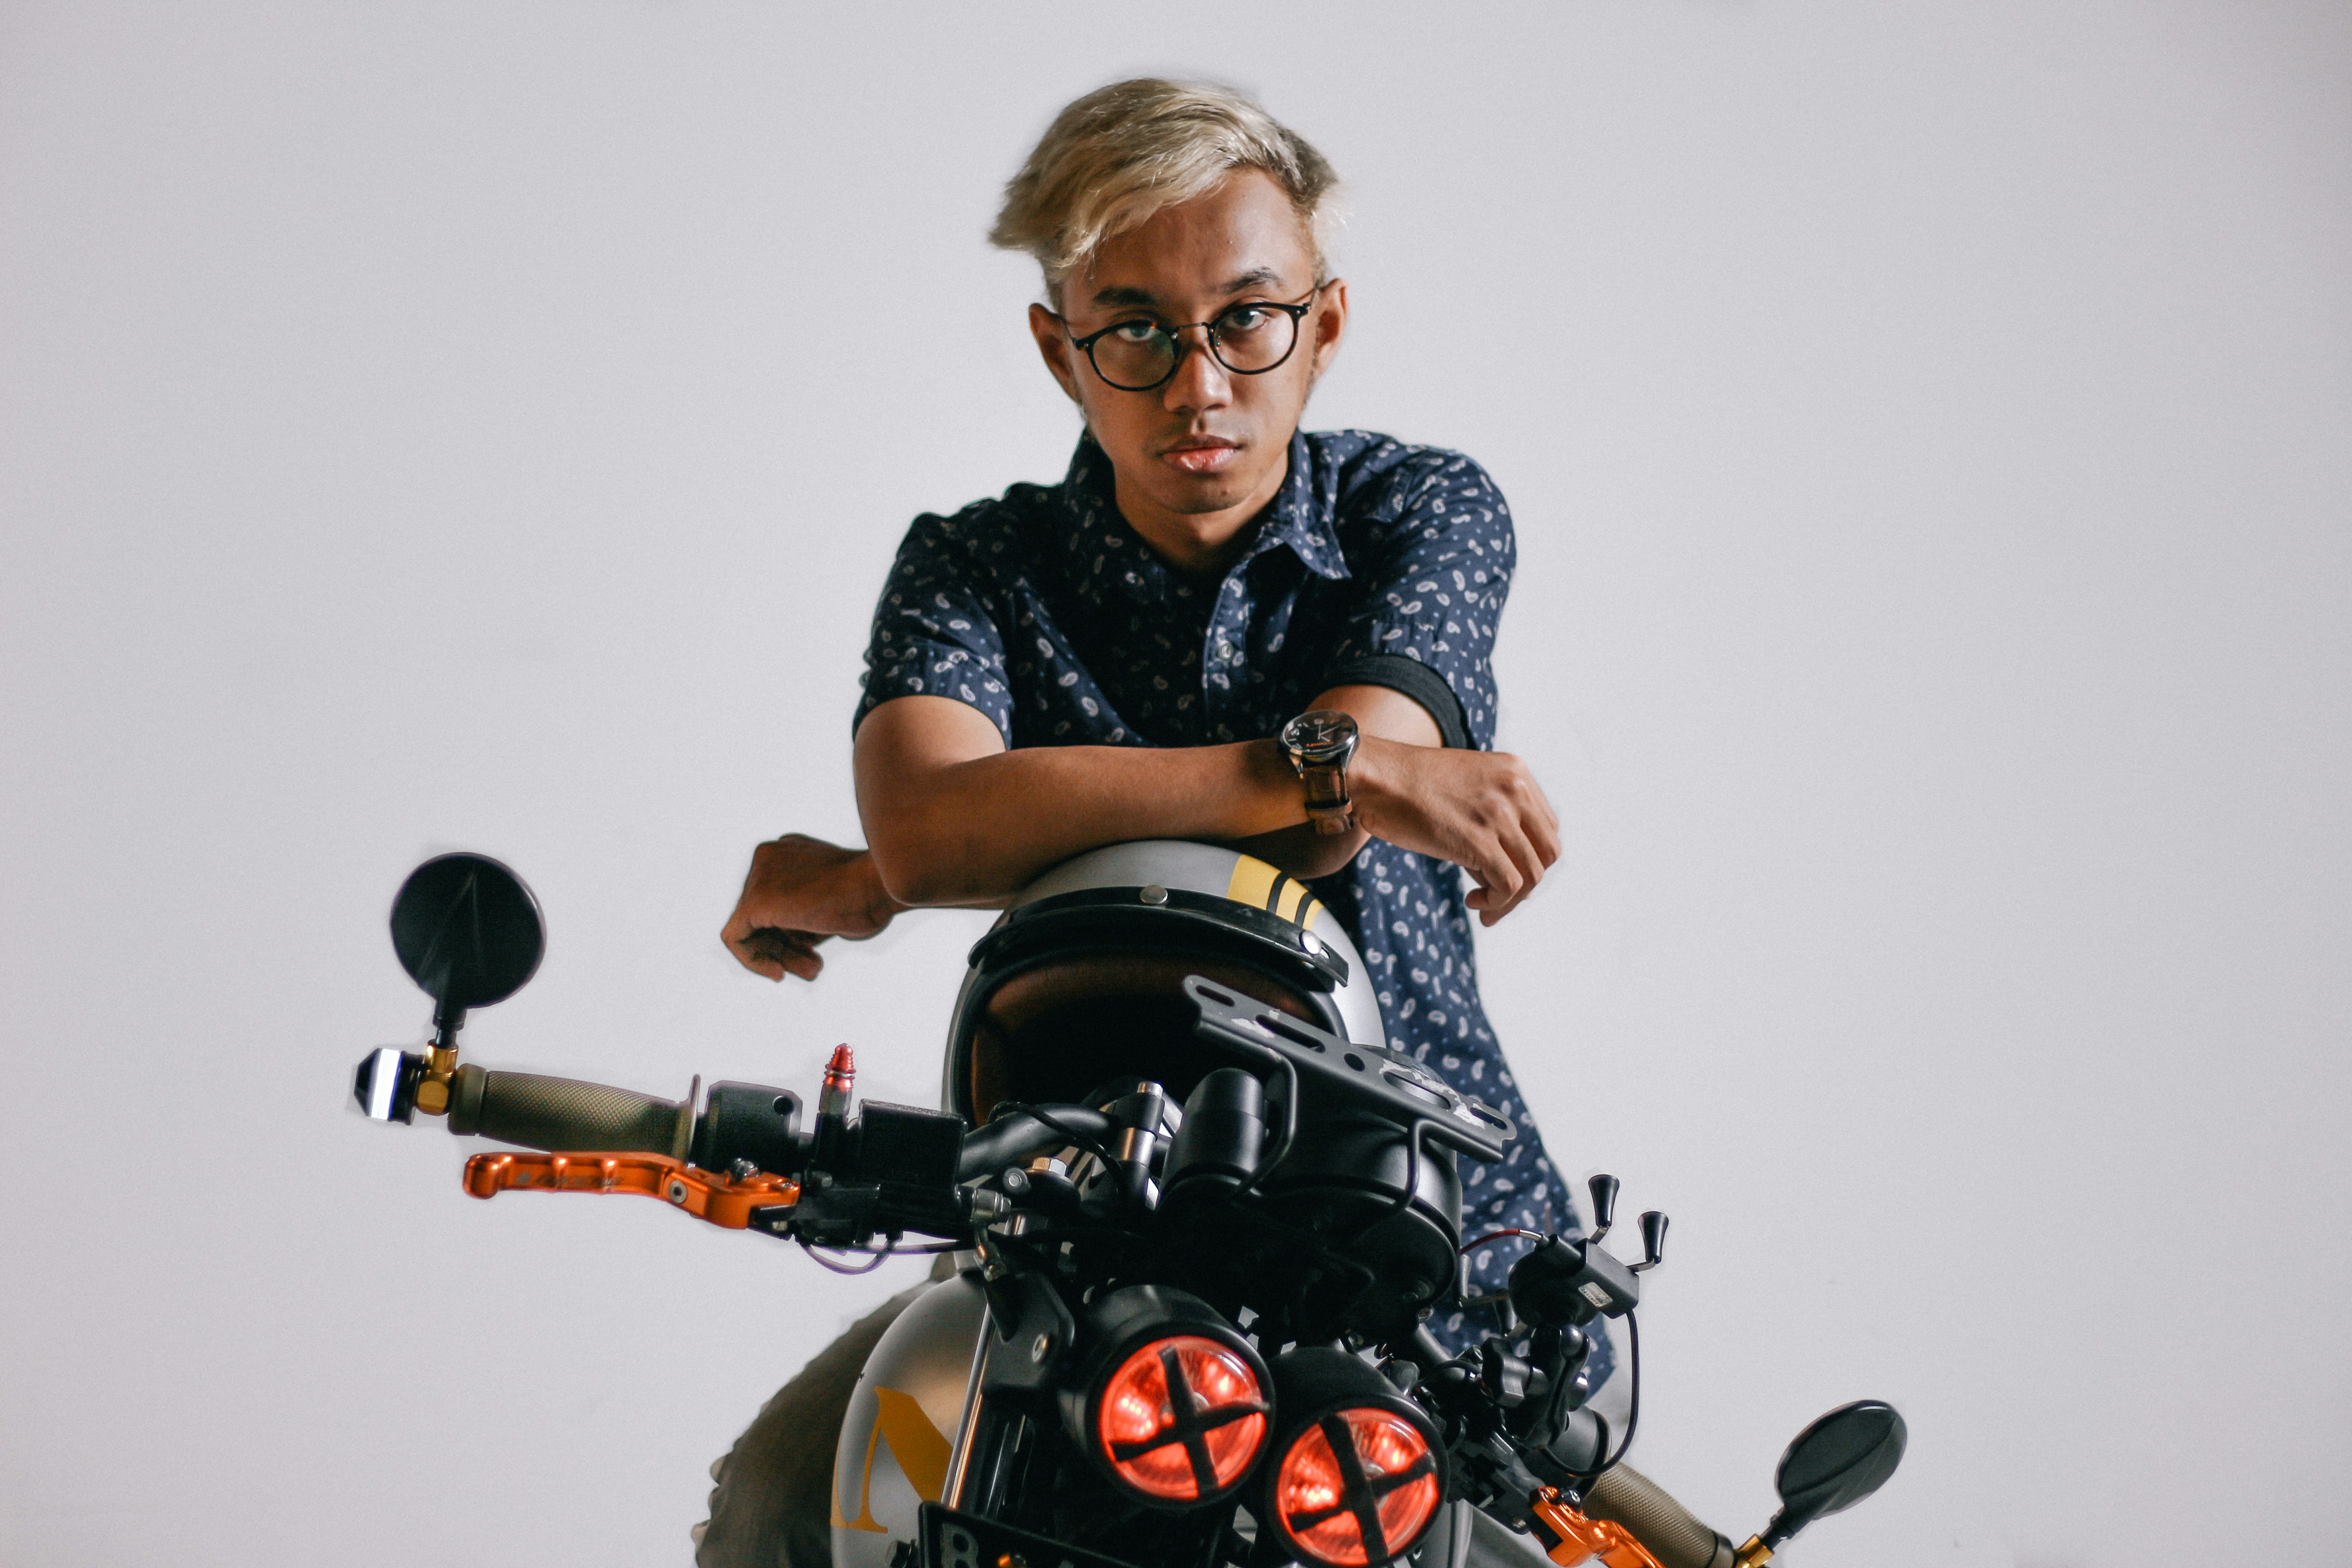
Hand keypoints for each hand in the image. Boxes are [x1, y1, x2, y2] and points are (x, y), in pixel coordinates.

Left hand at [720, 834, 904, 981]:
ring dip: (779, 957)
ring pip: (753, 929)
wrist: (877, 883)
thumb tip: (794, 941)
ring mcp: (759, 878)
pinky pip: (736, 938)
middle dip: (787, 947)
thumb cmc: (869, 892)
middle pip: (764, 916)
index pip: (777, 900)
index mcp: (787, 852)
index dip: (793, 931)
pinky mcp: (754, 902)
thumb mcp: (832, 900)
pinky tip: (778, 972)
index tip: (813, 949)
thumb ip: (807, 913)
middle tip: (811, 967)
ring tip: (809, 971)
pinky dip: (754, 959)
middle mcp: (768, 859)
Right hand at [1347, 740, 1559, 924]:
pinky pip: (1509, 886)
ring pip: (1532, 874)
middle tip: (1498, 898)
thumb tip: (1507, 871)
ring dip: (1510, 900)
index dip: (1529, 857)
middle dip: (1527, 882)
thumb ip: (1493, 815)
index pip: (1546, 827)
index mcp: (1516, 772)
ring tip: (1482, 906)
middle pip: (1548, 852)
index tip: (1505, 873)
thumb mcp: (1466, 786)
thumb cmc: (1408, 785)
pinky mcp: (1480, 842)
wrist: (1376, 777)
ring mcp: (1499, 815)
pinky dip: (1496, 903)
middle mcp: (1515, 790)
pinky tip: (1473, 902)